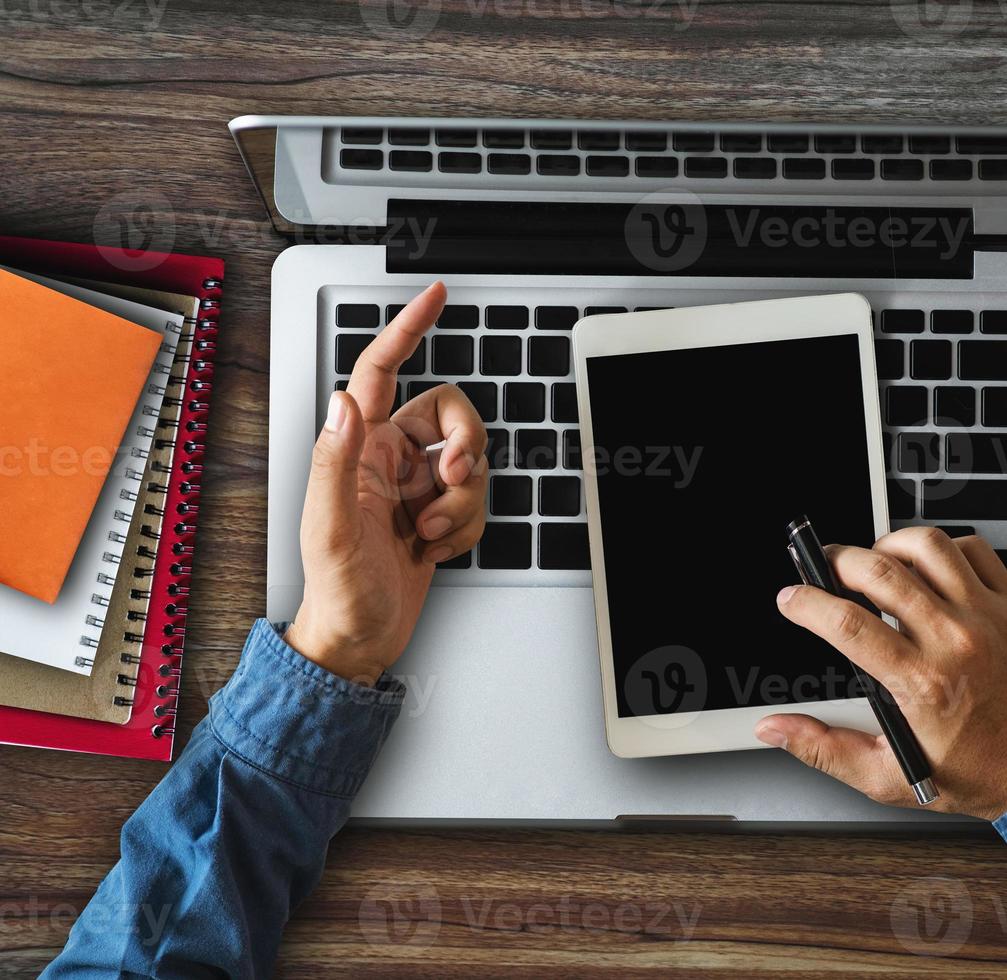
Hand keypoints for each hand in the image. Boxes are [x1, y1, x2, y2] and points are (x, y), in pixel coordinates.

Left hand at [285, 283, 488, 683]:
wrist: (359, 641)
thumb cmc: (336, 593)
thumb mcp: (330, 528)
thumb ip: (335, 462)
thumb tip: (344, 401)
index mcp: (357, 448)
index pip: (382, 371)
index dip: (409, 329)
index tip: (436, 297)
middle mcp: (388, 459)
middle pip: (448, 414)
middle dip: (463, 443)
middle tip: (450, 478)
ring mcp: (415, 488)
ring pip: (470, 460)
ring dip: (463, 499)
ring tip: (430, 531)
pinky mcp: (439, 516)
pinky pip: (476, 500)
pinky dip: (466, 527)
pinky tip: (435, 548)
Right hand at [755, 527, 1006, 820]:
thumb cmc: (981, 775)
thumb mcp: (891, 778)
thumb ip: (825, 749)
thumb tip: (776, 729)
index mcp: (921, 684)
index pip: (846, 623)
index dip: (806, 603)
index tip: (792, 598)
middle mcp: (954, 641)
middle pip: (879, 571)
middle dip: (836, 561)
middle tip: (823, 568)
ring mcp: (987, 617)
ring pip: (927, 547)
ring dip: (888, 544)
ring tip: (874, 561)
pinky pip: (973, 550)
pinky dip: (942, 547)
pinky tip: (927, 566)